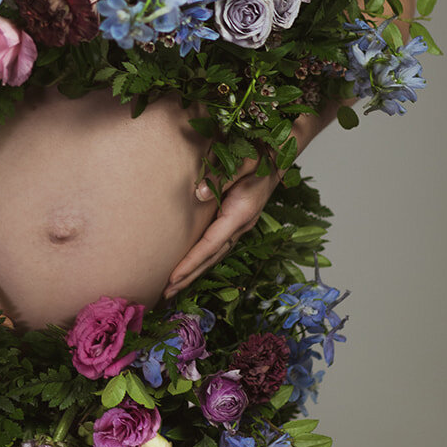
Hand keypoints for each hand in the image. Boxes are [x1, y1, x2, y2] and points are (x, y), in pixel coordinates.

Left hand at [162, 153, 282, 298]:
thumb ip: (221, 175)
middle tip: (165, 294)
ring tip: (173, 287)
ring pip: (215, 255)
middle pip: (212, 258)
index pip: (210, 245)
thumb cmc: (261, 154)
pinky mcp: (237, 220)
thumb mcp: (242, 161)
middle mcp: (241, 224)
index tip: (172, 278)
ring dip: (195, 272)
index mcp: (240, 213)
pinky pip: (217, 246)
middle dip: (189, 277)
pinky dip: (203, 260)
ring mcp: (241, 224)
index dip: (190, 263)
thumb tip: (198, 193)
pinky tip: (192, 266)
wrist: (281, 153)